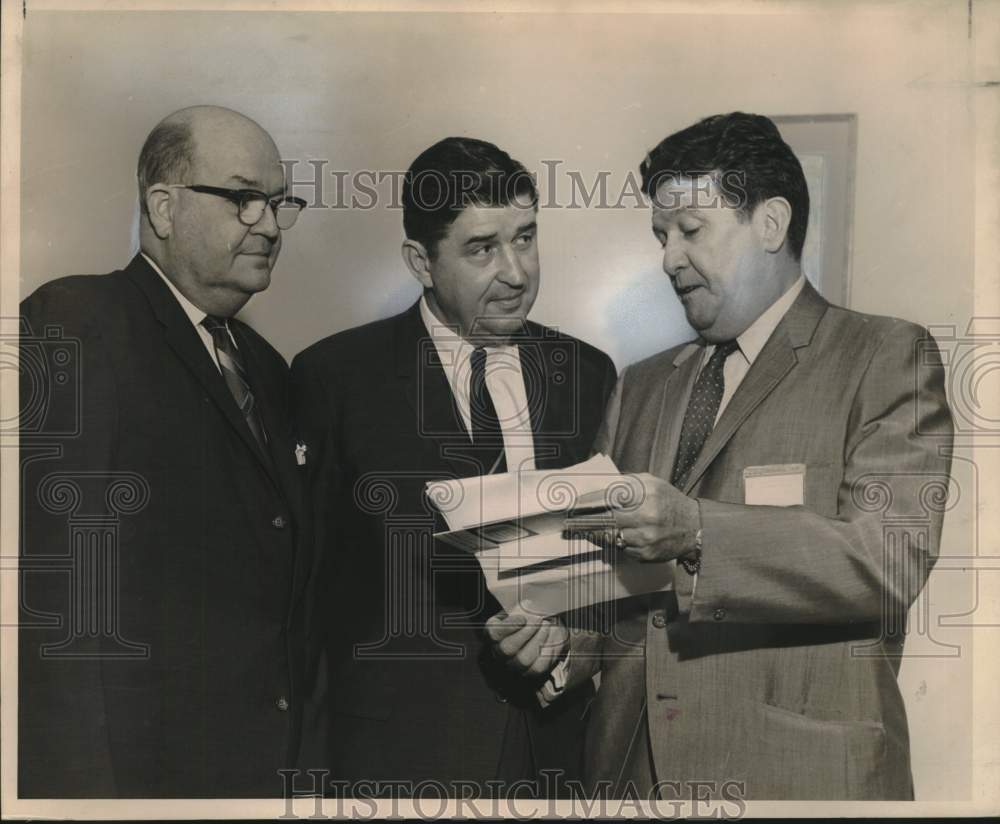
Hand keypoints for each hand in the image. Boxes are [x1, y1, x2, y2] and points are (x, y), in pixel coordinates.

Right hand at [485, 611, 568, 677]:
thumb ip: (520, 606)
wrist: (545, 628)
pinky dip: (547, 651)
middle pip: (507, 649)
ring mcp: (513, 665)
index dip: (508, 627)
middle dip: (526, 633)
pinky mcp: (529, 673)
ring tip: (546, 627)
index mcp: (493, 633)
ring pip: (523, 660)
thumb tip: (528, 605)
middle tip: (539, 620)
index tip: (523, 618)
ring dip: (537, 641)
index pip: (493, 634)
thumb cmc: (529, 616)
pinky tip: (551, 638)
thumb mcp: (521, 607)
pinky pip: (537, 667)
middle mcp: (499, 652)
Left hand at [566, 473, 700, 562]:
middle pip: (604, 519)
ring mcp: (645, 538)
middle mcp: (645, 516)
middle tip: (566, 521)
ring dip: (591, 533)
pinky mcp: (645, 554)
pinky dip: (608, 543)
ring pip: (608, 536)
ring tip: (578, 530)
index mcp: (645, 494)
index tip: (571, 505)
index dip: (586, 502)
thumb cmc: (668, 500)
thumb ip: (624, 483)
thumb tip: (596, 488)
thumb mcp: (650, 483)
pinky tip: (600, 538)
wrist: (694, 527)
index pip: (607, 497)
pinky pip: (619, 549)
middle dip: (582, 520)